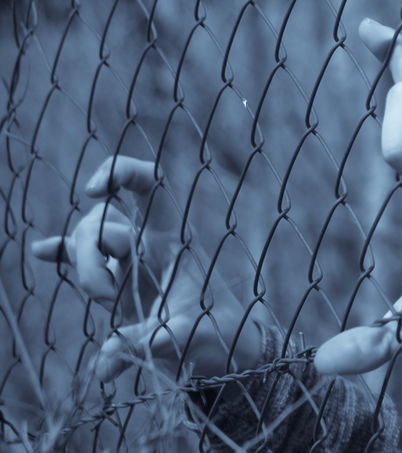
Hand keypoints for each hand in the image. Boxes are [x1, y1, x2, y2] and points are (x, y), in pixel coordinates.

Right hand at [31, 157, 264, 381]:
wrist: (223, 347)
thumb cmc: (217, 331)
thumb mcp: (190, 335)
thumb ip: (151, 341)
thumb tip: (106, 364)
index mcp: (173, 238)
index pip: (149, 184)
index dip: (120, 173)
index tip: (94, 190)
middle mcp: (149, 243)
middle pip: (101, 223)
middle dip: (89, 258)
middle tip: (105, 297)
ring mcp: (131, 261)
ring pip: (89, 242)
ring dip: (84, 270)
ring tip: (103, 300)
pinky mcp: (117, 282)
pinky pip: (81, 259)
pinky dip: (62, 253)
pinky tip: (42, 250)